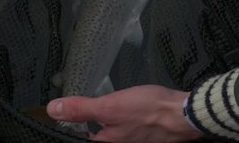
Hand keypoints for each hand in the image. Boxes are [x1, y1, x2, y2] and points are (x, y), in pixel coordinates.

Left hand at [46, 85, 201, 142]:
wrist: (186, 113)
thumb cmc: (149, 110)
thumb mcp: (111, 106)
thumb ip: (82, 109)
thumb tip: (53, 110)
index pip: (82, 136)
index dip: (77, 122)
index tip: (76, 107)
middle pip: (100, 134)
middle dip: (95, 120)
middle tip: (92, 100)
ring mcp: (135, 141)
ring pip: (115, 130)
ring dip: (112, 117)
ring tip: (116, 101)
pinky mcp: (148, 135)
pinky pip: (130, 127)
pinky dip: (128, 116)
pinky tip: (134, 104)